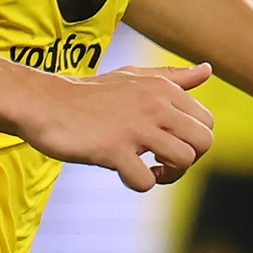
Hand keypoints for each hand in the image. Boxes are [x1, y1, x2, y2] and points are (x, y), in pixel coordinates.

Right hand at [22, 60, 215, 193]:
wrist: (43, 103)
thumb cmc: (88, 94)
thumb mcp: (134, 77)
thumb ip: (173, 76)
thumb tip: (208, 69)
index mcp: (163, 88)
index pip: (207, 122)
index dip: (193, 141)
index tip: (168, 145)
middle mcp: (155, 104)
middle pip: (204, 142)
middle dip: (188, 160)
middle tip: (162, 164)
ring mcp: (135, 127)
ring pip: (184, 160)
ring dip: (169, 175)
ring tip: (148, 171)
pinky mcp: (114, 149)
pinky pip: (146, 179)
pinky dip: (139, 183)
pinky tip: (125, 173)